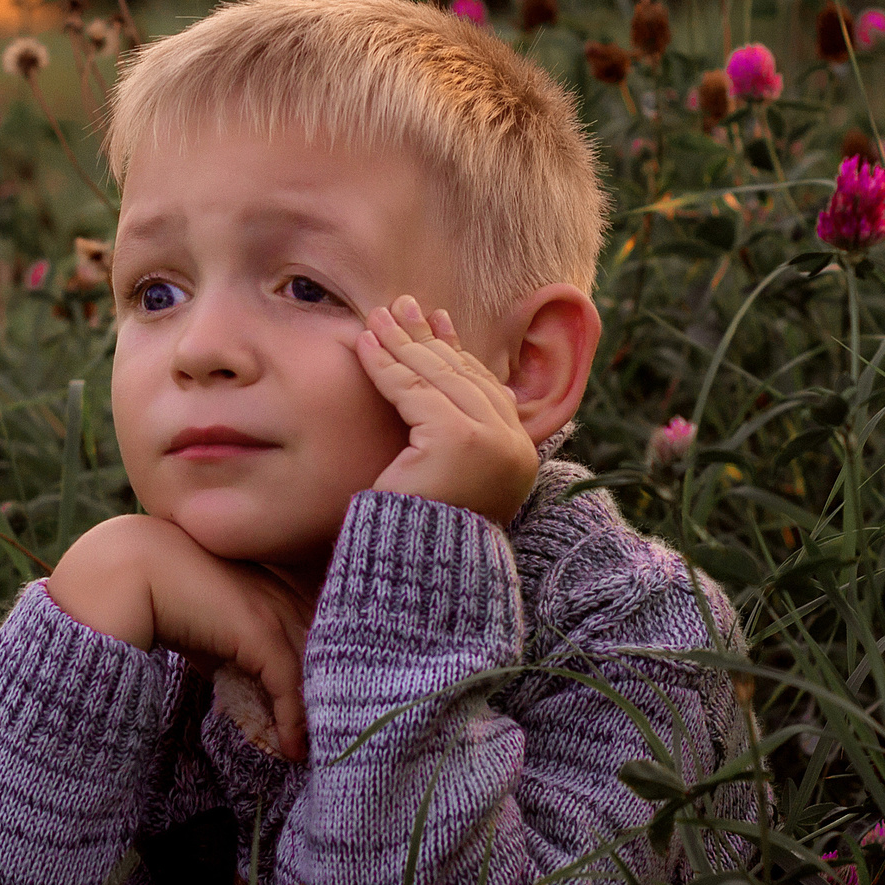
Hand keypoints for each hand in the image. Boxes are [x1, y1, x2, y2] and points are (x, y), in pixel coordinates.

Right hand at [47, 514, 311, 759]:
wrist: (122, 573)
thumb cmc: (152, 599)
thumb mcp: (202, 632)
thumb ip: (226, 655)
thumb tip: (238, 697)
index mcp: (267, 586)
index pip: (305, 638)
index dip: (306, 682)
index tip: (297, 722)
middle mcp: (278, 592)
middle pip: (315, 655)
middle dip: (315, 700)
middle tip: (310, 743)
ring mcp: (272, 609)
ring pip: (307, 672)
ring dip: (306, 717)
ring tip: (300, 754)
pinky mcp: (261, 630)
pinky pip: (288, 684)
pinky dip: (291, 720)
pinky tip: (289, 750)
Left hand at [356, 295, 538, 526]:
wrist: (415, 578)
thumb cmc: (418, 538)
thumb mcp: (447, 479)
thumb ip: (454, 440)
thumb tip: (440, 396)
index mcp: (519, 456)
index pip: (485, 387)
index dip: (456, 351)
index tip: (434, 320)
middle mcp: (513, 446)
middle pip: (464, 375)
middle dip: (427, 338)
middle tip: (400, 306)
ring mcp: (490, 442)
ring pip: (439, 377)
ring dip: (403, 342)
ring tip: (377, 316)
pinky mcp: (458, 440)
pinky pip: (414, 391)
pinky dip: (386, 365)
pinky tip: (365, 345)